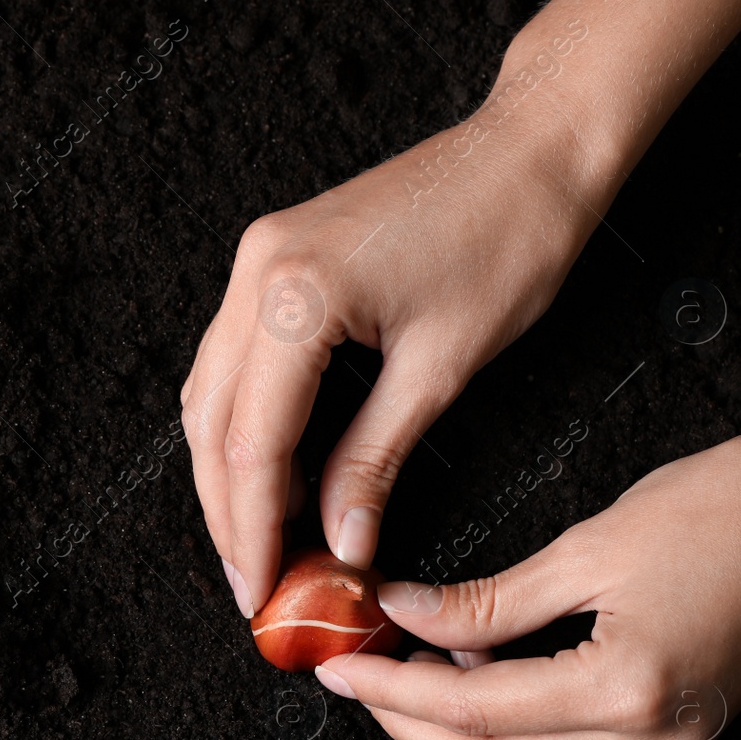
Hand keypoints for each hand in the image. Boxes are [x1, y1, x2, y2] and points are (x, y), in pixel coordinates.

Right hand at [180, 88, 598, 617]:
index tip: (263, 593)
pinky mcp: (274, 259)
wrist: (531, 146)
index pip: (251, 442)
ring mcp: (257, 259)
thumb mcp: (443, 367)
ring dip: (229, 473)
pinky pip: (234, 360)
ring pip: (210, 394)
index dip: (253, 530)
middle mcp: (257, 272)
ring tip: (264, 544)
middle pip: (211, 424)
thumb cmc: (510, 238)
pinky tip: (276, 473)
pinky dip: (244, 424)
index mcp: (296, 296)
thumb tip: (342, 544)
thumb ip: (374, 460)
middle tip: (255, 587)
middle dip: (229, 514)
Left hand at [313, 405, 740, 739]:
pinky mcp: (677, 736)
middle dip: (408, 726)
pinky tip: (479, 682)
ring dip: (455, 739)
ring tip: (404, 676)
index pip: (470, 713)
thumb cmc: (726, 507)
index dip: (390, 692)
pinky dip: (512, 737)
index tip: (337, 668)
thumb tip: (405, 615)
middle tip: (354, 678)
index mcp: (627, 693)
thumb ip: (487, 601)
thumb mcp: (587, 547)